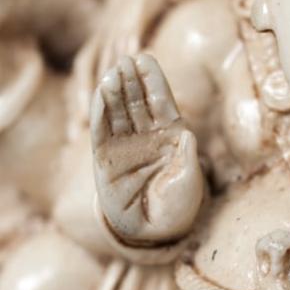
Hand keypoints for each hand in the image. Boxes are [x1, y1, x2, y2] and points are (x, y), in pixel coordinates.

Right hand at [91, 54, 203, 246]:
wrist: (153, 232)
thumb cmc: (177, 206)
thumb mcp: (189, 182)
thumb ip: (187, 159)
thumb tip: (187, 135)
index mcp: (170, 136)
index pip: (160, 101)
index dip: (153, 80)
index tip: (146, 58)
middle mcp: (146, 136)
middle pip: (137, 100)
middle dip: (132, 79)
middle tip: (126, 58)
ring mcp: (125, 145)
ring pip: (119, 111)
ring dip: (115, 90)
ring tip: (113, 70)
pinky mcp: (105, 157)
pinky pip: (101, 130)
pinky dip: (100, 111)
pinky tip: (100, 93)